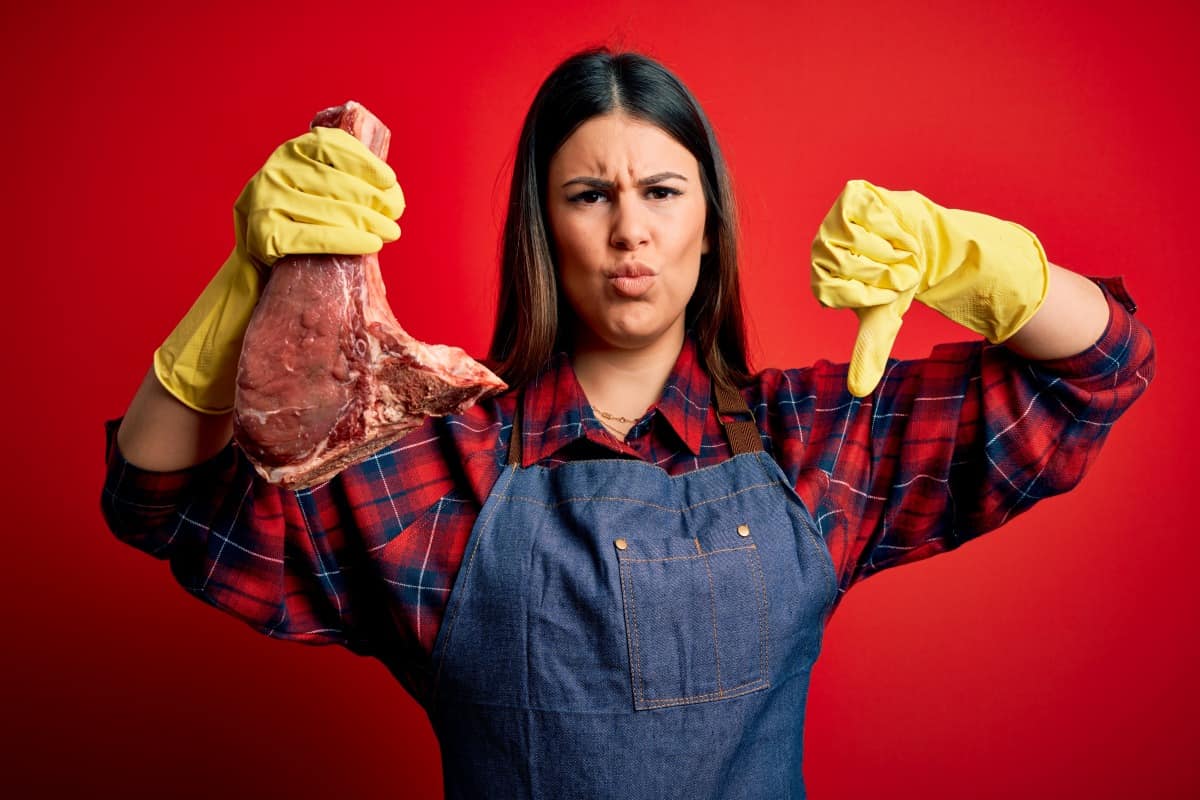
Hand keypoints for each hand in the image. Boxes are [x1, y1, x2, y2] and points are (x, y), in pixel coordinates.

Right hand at [154, 127, 405, 413]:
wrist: (255, 273)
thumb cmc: (298, 230)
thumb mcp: (312, 195)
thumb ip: (339, 182)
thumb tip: (390, 193)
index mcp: (287, 155)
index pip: (331, 147)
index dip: (365, 163)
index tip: (390, 181)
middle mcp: (272, 174)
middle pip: (336, 182)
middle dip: (373, 198)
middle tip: (396, 214)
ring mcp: (265, 205)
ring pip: (331, 209)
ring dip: (369, 221)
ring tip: (391, 232)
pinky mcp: (265, 236)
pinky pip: (318, 237)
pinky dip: (349, 241)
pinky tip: (372, 245)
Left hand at [810, 179, 1048, 396]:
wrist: (921, 244)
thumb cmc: (896, 282)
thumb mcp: (883, 320)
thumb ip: (869, 353)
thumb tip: (858, 391)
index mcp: (821, 280)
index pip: (838, 293)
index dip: (871, 292)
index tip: (884, 290)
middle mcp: (820, 250)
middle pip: (849, 266)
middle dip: (885, 271)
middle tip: (897, 269)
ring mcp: (832, 221)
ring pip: (862, 241)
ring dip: (893, 250)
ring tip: (898, 250)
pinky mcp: (853, 195)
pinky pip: (873, 216)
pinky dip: (895, 227)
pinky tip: (898, 229)